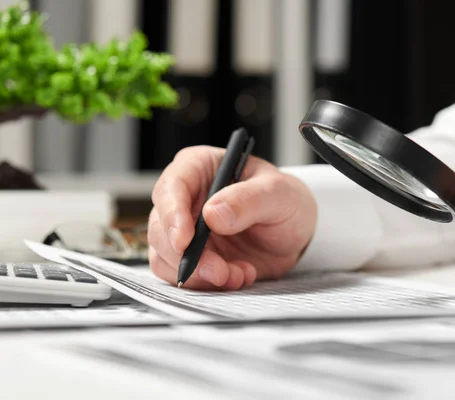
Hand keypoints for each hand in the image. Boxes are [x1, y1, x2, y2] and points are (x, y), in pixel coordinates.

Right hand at [147, 145, 317, 289]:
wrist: (293, 233)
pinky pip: (181, 275)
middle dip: (187, 255)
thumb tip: (213, 213)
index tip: (184, 240)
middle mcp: (185, 198)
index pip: (172, 186)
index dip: (172, 214)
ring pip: (165, 256)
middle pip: (161, 227)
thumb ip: (248, 199)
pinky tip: (237, 276)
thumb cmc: (284, 201)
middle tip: (218, 270)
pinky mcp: (190, 256)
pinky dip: (206, 284)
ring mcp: (185, 229)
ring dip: (198, 274)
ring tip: (237, 274)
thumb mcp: (278, 193)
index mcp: (200, 168)